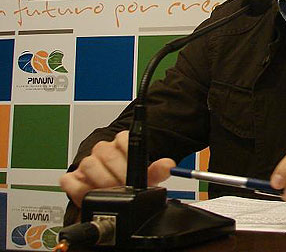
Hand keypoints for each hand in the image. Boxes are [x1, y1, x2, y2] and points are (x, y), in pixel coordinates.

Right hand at [59, 130, 175, 206]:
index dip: (128, 156)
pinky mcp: (73, 177)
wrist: (115, 193)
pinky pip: (69, 180)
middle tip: (124, 188)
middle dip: (117, 175)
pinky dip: (79, 190)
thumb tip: (168, 165)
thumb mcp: (146, 177)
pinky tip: (90, 195)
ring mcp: (87, 163)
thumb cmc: (130, 181)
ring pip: (89, 165)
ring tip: (111, 193)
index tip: (133, 171)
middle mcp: (103, 150)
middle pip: (106, 154)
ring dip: (101, 183)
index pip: (123, 138)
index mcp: (121, 144)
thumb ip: (158, 170)